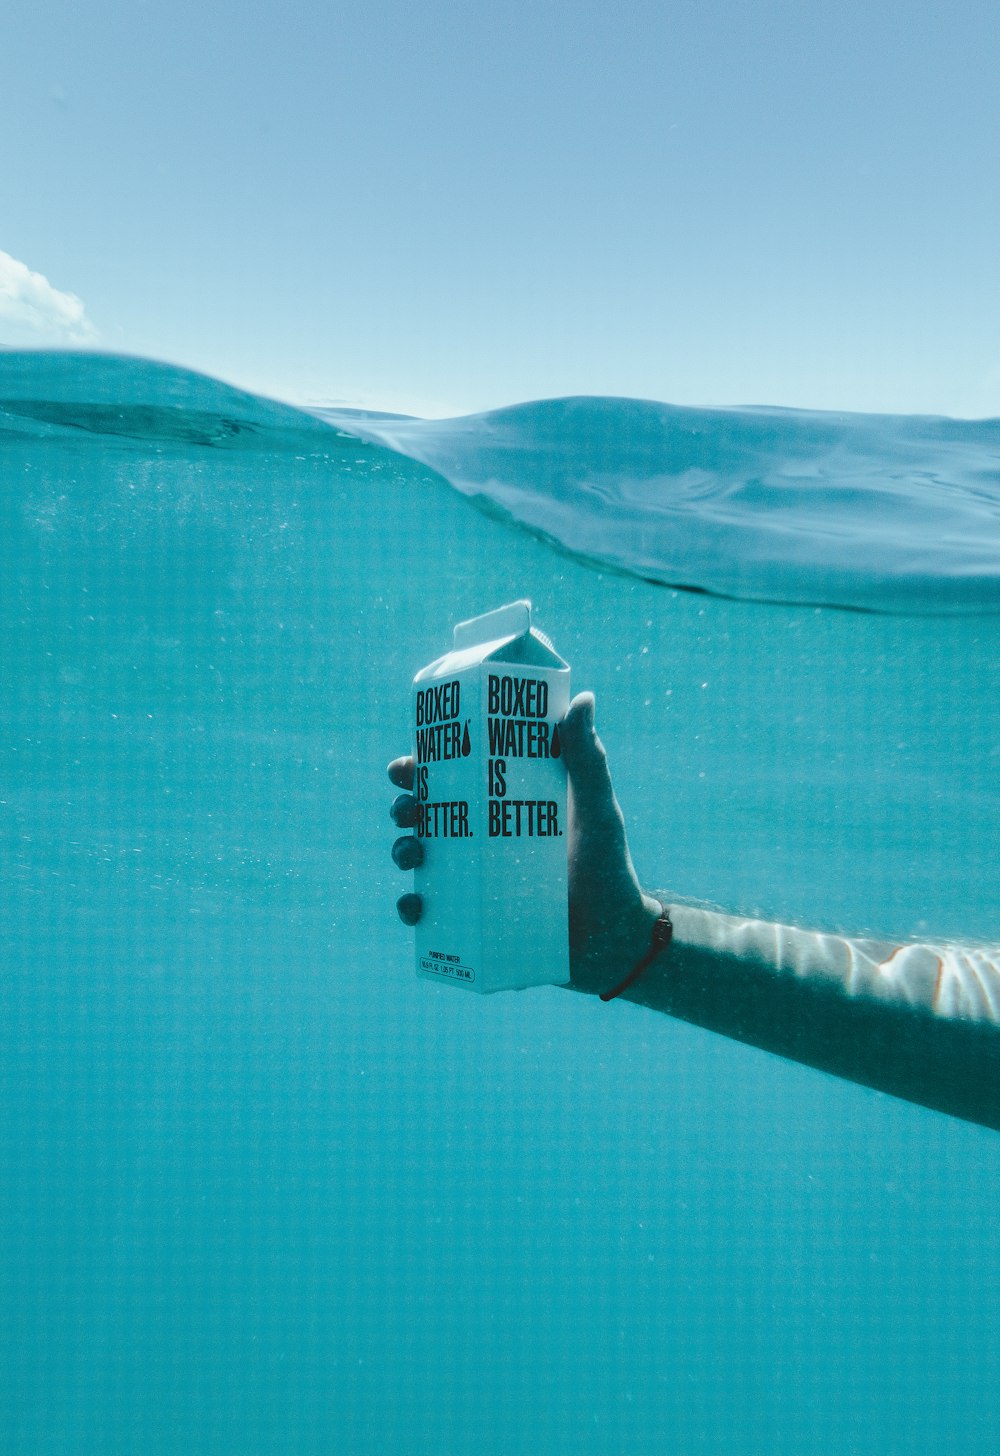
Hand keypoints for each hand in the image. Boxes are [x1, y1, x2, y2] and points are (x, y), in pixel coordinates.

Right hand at [388, 692, 660, 994]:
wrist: (615, 939)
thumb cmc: (608, 867)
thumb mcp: (596, 809)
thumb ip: (588, 760)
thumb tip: (584, 698)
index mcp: (502, 807)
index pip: (451, 778)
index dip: (420, 767)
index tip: (405, 765)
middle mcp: (481, 841)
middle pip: (424, 815)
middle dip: (404, 808)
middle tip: (407, 810)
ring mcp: (473, 882)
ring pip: (419, 860)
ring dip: (401, 851)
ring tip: (412, 854)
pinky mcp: (472, 922)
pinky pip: (430, 915)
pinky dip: (412, 909)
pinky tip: (415, 905)